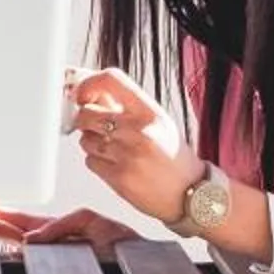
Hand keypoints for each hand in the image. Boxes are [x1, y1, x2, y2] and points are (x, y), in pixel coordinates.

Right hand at [0, 203, 139, 251]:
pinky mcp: (54, 269)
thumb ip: (63, 225)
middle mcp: (46, 243)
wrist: (136, 260)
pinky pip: (25, 262)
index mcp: (53, 229)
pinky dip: (7, 255)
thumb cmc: (119, 242)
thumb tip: (33, 238)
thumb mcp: (90, 222)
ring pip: (10, 244)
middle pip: (6, 230)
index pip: (17, 219)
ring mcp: (48, 257)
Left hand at [68, 67, 194, 224]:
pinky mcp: (119, 178)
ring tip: (112, 149)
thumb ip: (129, 107)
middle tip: (93, 125)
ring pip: (85, 139)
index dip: (89, 84)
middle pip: (87, 112)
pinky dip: (96, 162)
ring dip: (92, 143)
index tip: (83, 93)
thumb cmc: (173, 157)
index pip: (111, 80)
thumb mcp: (159, 122)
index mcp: (149, 112)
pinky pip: (90, 161)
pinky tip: (114, 164)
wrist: (189, 193)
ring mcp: (127, 155)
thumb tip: (94, 95)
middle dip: (84, 119)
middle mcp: (138, 131)